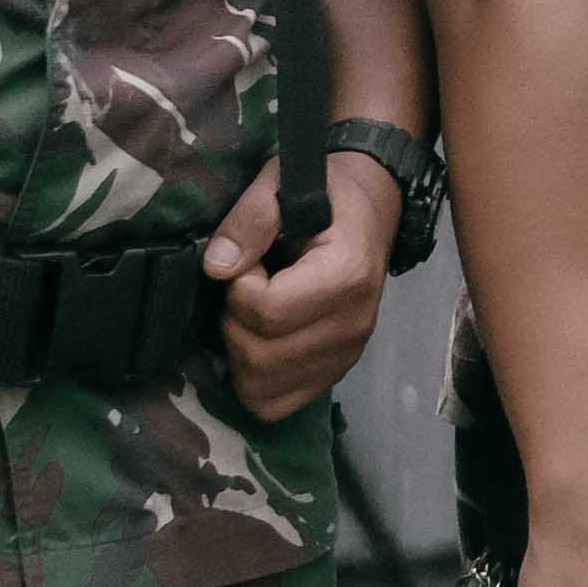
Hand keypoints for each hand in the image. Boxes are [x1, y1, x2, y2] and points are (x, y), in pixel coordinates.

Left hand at [211, 154, 397, 424]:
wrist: (371, 205)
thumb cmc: (326, 190)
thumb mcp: (283, 182)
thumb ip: (251, 220)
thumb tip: (216, 268)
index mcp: (347, 274)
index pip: (267, 312)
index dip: (238, 287)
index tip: (249, 260)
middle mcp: (354, 323)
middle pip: (260, 357)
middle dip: (234, 322)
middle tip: (246, 287)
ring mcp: (348, 353)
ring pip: (263, 388)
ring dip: (240, 353)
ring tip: (254, 314)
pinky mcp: (336, 371)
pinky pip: (277, 404)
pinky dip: (255, 382)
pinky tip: (259, 343)